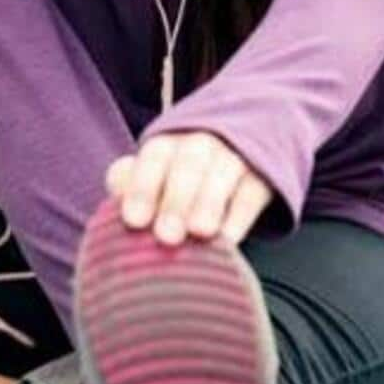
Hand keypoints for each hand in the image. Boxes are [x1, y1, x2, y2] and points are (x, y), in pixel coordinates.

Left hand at [104, 131, 271, 246]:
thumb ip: (131, 190)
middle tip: (166, 236)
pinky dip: (239, 216)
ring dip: (209, 203)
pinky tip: (228, 239)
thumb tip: (120, 213)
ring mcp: (234, 157)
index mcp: (166, 144)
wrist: (242, 145)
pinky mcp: (263, 176)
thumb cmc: (178, 178)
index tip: (133, 221)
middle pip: (187, 164)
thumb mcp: (154, 177)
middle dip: (176, 200)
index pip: (152, 158)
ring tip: (199, 233)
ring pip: (222, 173)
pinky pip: (251, 192)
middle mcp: (200, 143)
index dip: (142, 187)